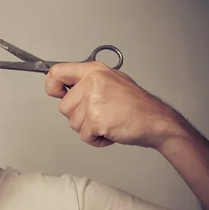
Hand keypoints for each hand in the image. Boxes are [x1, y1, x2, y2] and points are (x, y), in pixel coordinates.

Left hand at [45, 61, 182, 148]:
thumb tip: (63, 88)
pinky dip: (96, 139)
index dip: (51, 86)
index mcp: (94, 70)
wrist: (157, 121)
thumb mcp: (110, 82)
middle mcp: (92, 82)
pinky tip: (110, 130)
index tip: (56, 94)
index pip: (57, 72)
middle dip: (79, 116)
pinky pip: (84, 136)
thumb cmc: (135, 105)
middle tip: (101, 113)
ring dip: (89, 128)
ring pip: (73, 123)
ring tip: (109, 120)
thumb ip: (86, 83)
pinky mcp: (96, 119)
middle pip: (63, 107)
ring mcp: (94, 100)